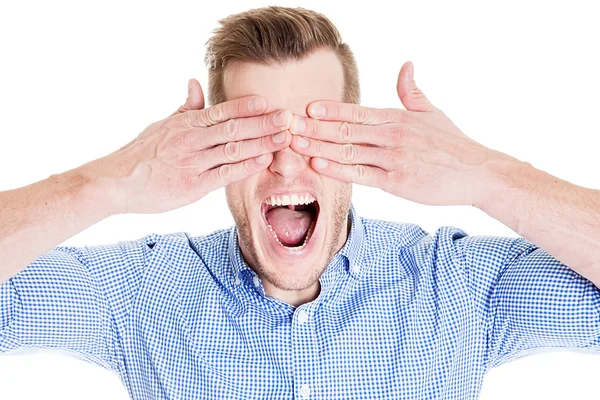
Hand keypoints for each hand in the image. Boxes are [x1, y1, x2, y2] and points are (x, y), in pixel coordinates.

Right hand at [84, 79, 291, 213]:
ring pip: (233, 149)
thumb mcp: (162, 125)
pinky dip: (245, 166)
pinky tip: (263, 160)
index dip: (245, 107)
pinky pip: (224, 174)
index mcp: (185, 124)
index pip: (221, 111)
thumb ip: (186, 108)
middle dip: (263, 123)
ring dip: (261, 142)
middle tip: (289, 118)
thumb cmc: (142, 154)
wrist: (116, 182)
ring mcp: (192, 163)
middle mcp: (191, 140)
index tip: (268, 102)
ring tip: (285, 137)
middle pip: (233, 128)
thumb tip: (196, 83)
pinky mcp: (192, 186)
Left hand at [289, 62, 501, 206]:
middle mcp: (392, 135)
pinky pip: (361, 174)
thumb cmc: (454, 145)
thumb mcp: (432, 112)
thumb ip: (412, 91)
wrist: (478, 173)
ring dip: (318, 146)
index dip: (330, 110)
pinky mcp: (396, 181)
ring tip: (294, 143)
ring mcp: (393, 158)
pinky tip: (317, 164)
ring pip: (348, 150)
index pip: (357, 112)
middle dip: (314, 128)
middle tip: (287, 125)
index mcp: (398, 118)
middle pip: (345, 130)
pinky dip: (337, 168)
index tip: (307, 108)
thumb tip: (406, 65)